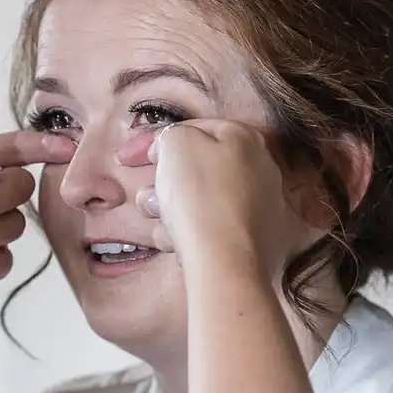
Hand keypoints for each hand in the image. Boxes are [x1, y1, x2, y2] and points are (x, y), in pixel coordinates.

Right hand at [118, 120, 299, 279]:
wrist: (225, 262)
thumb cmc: (199, 197)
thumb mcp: (177, 144)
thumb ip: (172, 135)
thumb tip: (172, 145)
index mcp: (244, 137)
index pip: (192, 130)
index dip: (153, 142)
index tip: (126, 160)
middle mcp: (262, 167)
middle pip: (199, 169)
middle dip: (165, 182)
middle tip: (146, 200)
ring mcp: (266, 206)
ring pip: (205, 200)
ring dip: (174, 210)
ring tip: (163, 227)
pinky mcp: (262, 240)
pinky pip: (218, 228)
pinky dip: (195, 233)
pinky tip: (180, 244)